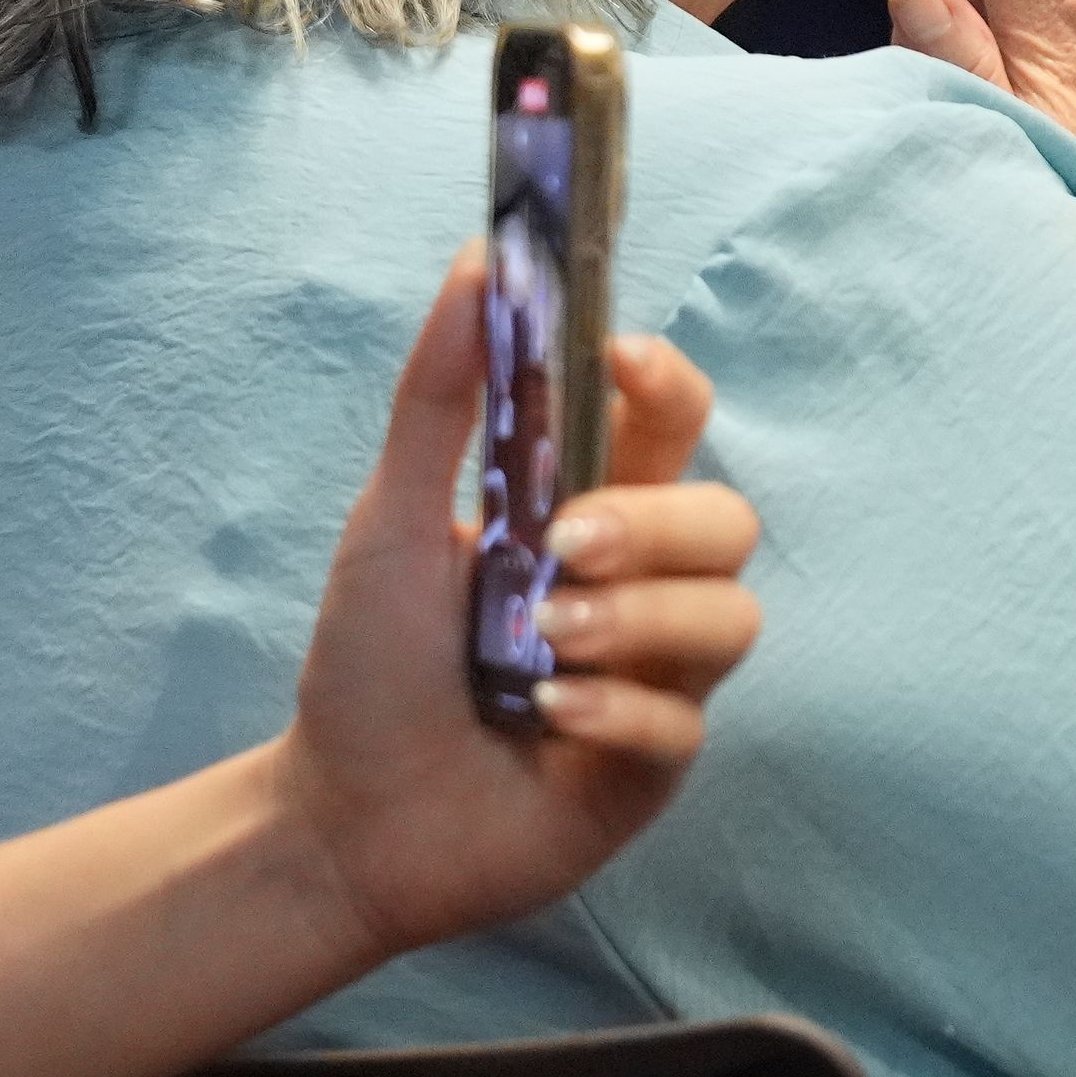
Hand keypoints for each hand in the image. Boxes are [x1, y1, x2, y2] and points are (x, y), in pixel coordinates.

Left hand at [272, 245, 760, 960]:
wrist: (344, 819)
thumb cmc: (368, 665)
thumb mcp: (389, 517)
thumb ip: (439, 396)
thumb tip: (478, 257)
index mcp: (584, 507)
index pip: (672, 420)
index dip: (668, 380)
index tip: (620, 361)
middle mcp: (637, 584)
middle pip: (729, 517)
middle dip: (656, 523)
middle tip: (564, 548)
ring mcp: (653, 676)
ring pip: (731, 616)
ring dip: (639, 621)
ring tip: (544, 648)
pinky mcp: (652, 764)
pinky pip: (686, 721)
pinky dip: (615, 713)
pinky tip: (544, 722)